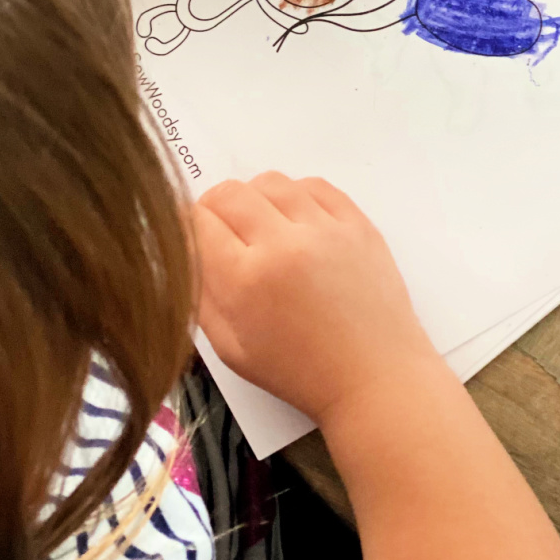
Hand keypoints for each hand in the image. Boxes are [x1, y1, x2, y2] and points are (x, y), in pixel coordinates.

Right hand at [194, 174, 436, 421]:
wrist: (374, 377)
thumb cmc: (299, 371)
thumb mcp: (230, 349)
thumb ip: (200, 294)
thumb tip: (185, 249)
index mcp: (245, 279)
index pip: (198, 221)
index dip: (188, 227)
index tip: (194, 238)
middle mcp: (283, 244)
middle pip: (230, 194)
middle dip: (215, 209)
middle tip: (223, 232)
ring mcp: (325, 229)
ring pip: (271, 182)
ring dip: (255, 199)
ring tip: (262, 227)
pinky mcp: (358, 224)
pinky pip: (315, 185)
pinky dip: (296, 195)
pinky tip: (296, 220)